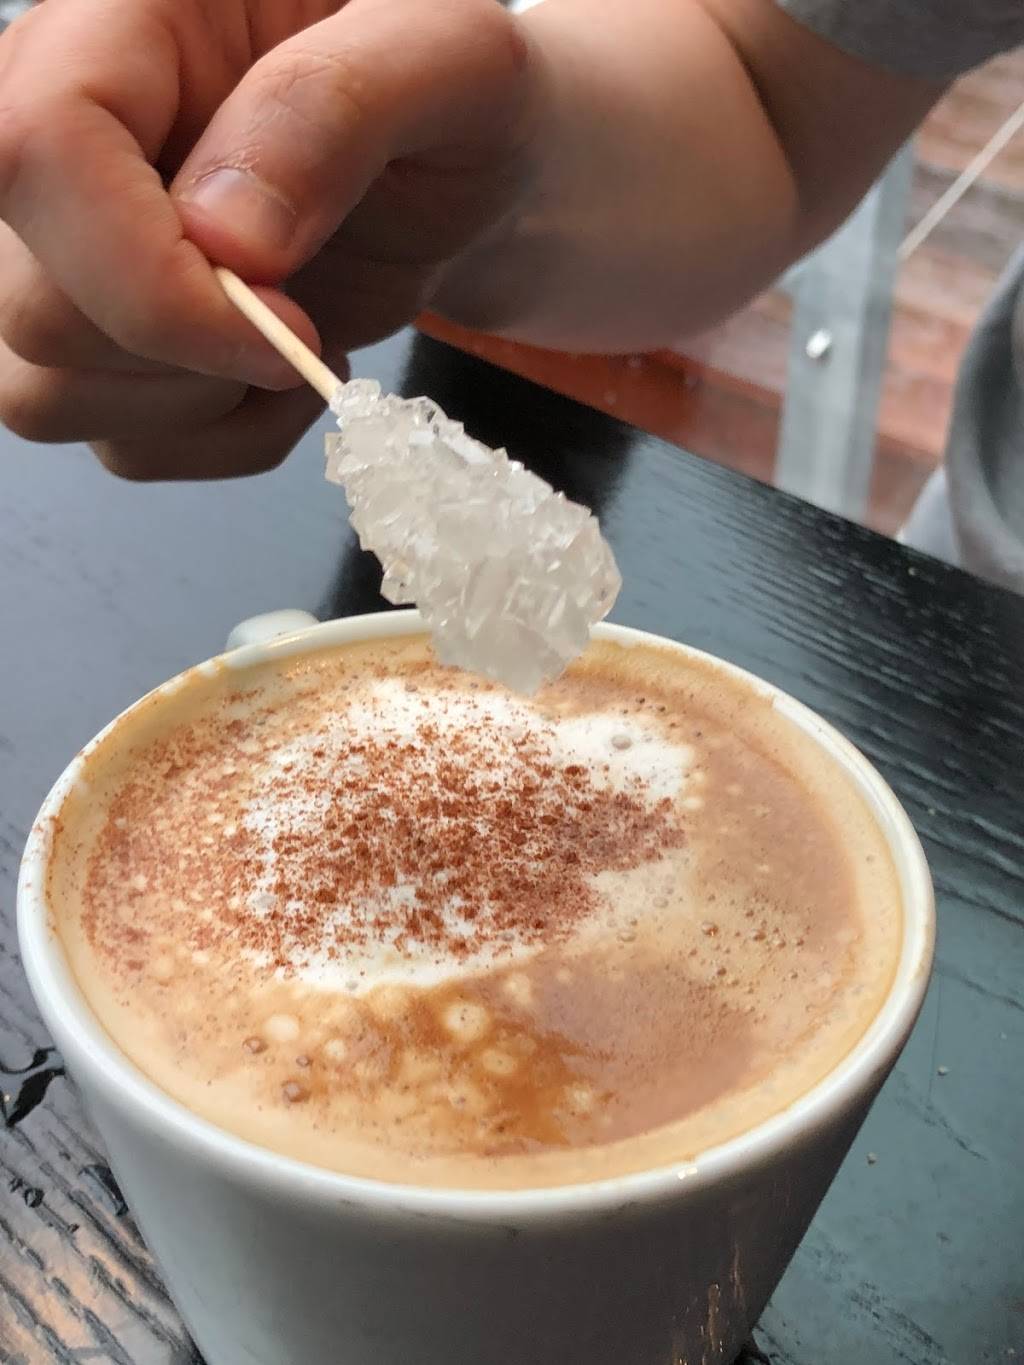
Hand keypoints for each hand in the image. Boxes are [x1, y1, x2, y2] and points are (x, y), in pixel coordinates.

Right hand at [0, 0, 541, 476]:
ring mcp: (76, 256)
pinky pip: (126, 447)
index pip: (36, 154)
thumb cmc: (461, 103)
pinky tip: (283, 380)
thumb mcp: (449, 60)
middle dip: (193, 356)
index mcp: (122, 28)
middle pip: (35, 310)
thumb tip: (226, 238)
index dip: (144, 274)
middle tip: (308, 319)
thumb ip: (335, 110)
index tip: (281, 319)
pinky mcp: (114, 346)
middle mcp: (69, 142)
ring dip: (203, 409)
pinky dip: (223, 442)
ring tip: (301, 340)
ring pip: (51, 394)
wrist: (473, 177)